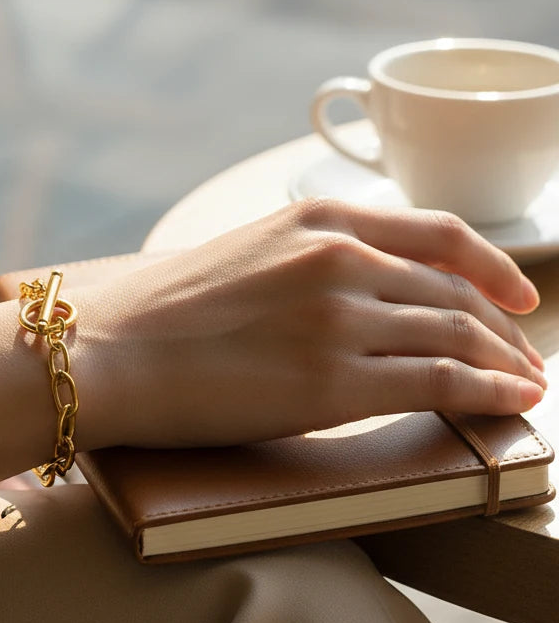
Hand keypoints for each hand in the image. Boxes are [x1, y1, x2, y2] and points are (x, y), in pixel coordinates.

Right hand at [74, 199, 545, 449]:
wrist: (104, 351)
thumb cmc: (156, 312)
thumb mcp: (240, 257)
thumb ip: (303, 265)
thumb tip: (349, 296)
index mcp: (314, 219)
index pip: (436, 234)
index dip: (491, 264)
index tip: (515, 294)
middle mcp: (339, 258)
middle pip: (454, 290)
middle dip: (502, 327)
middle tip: (523, 353)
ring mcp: (340, 317)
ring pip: (458, 335)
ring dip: (503, 363)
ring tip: (524, 384)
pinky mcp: (334, 382)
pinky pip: (441, 382)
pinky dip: (488, 392)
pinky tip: (511, 403)